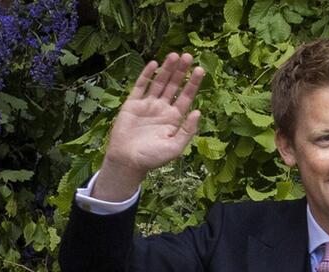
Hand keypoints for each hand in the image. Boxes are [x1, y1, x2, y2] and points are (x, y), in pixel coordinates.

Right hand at [94, 52, 204, 200]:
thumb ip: (187, 130)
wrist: (128, 161)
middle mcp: (163, 109)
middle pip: (174, 86)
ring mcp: (148, 105)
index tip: (200, 70)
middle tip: (188, 56)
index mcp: (175, 118)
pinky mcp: (132, 104)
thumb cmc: (153, 157)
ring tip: (175, 55)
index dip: (193, 84)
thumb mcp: (175, 147)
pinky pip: (140, 86)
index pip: (187, 97)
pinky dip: (147, 75)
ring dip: (167, 69)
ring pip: (159, 83)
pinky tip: (154, 64)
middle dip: (181, 72)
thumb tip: (198, 112)